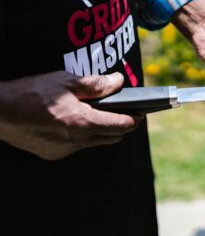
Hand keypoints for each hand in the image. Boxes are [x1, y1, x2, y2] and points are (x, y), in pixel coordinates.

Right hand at [0, 71, 141, 159]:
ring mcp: (65, 150)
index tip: (141, 113)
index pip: (122, 126)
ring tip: (100, 114)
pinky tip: (74, 121)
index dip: (135, 119)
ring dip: (103, 131)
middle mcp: (78, 141)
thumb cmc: (31, 93)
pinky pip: (77, 146)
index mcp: (85, 123)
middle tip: (125, 112)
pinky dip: (83, 135)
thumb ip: (97, 84)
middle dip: (123, 126)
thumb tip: (119, 82)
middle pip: (113, 137)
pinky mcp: (52, 153)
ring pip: (95, 142)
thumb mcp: (67, 81)